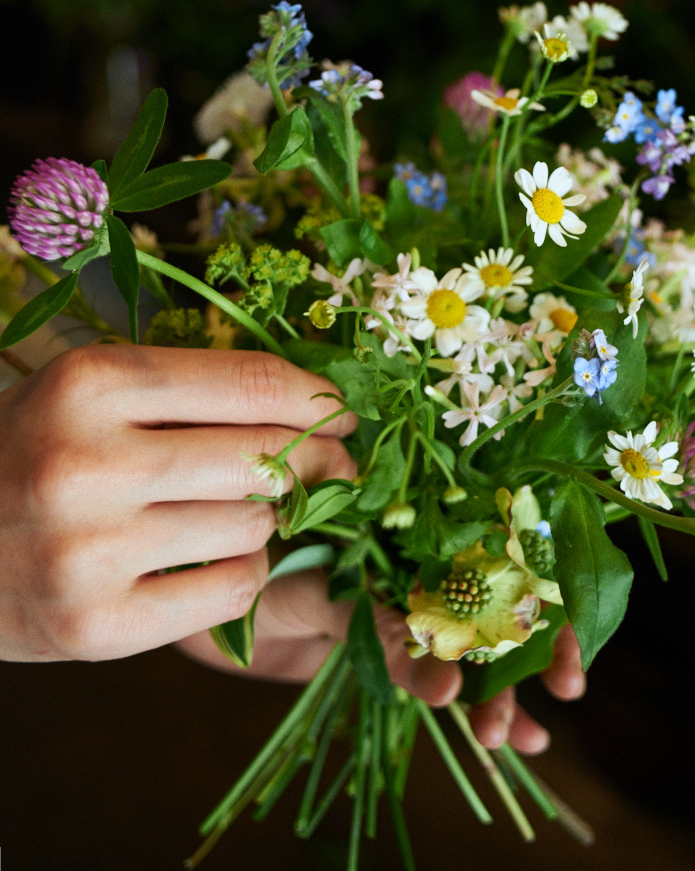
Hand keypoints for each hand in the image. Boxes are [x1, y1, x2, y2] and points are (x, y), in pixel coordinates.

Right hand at [0, 344, 356, 662]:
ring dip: (266, 521)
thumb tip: (317, 405)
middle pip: (269, 459)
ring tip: (237, 513)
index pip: (254, 384)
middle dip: (321, 464)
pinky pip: (232, 590)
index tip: (345, 414)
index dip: (321, 401)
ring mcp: (91, 552)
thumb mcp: (89, 393)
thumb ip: (189, 390)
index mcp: (91, 384)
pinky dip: (240, 573)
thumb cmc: (31, 452)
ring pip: (256, 527)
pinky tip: (210, 559)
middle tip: (334, 469)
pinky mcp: (97, 627)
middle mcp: (89, 464)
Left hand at [177, 569, 584, 753]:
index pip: (499, 539)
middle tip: (564, 684)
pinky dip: (480, 709)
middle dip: (542, 640)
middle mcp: (427, 558)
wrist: (215, 608)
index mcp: (418, 518)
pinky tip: (511, 743)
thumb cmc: (258, 567)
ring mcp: (417, 608)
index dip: (542, 576)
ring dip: (508, 687)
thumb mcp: (317, 587)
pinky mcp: (398, 653)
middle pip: (507, 593)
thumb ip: (373, 615)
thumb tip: (435, 655)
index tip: (566, 617)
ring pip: (482, 646)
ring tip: (514, 734)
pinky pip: (448, 680)